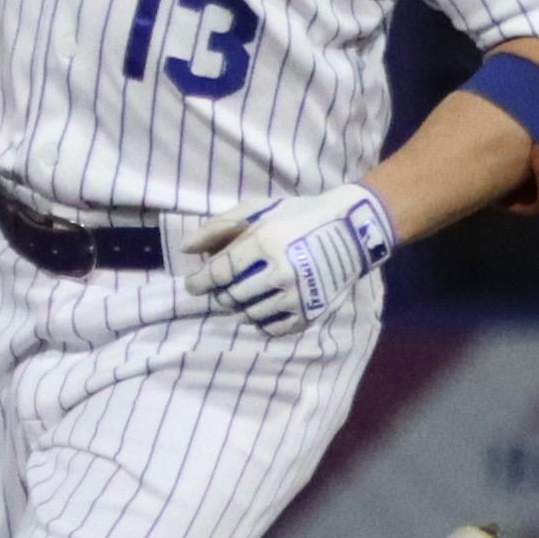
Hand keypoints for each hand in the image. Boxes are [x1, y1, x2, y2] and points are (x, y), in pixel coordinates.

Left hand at [178, 185, 397, 337]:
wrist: (352, 231)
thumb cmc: (299, 216)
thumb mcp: (259, 209)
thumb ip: (219, 226)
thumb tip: (186, 249)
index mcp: (266, 242)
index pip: (220, 272)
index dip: (200, 282)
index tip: (192, 285)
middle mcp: (281, 272)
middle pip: (231, 296)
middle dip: (219, 294)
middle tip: (220, 288)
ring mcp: (297, 296)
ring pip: (249, 314)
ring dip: (237, 308)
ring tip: (240, 297)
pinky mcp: (311, 313)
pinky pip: (272, 328)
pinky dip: (259, 322)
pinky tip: (260, 309)